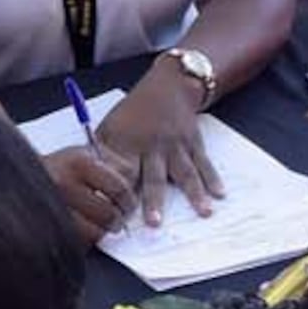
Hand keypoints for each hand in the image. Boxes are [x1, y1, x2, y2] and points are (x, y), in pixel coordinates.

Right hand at [42, 142, 134, 241]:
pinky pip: (77, 242)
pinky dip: (85, 240)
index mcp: (79, 162)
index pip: (119, 188)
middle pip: (108, 213)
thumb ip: (113, 164)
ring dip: (102, 232)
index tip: (129, 205)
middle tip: (118, 220)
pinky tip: (84, 230)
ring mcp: (54, 207)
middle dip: (118, 220)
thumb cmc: (59, 167)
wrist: (18, 177)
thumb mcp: (84, 153)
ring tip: (101, 226)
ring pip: (94, 232)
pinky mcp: (47, 227)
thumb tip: (134, 184)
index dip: (129, 200)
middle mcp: (64, 183)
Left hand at [90, 67, 220, 225]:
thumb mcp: (110, 126)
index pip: (123, 173)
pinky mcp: (193, 143)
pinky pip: (203, 163)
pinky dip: (212, 179)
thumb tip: (88, 182)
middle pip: (154, 177)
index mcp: (129, 144)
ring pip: (185, 172)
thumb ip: (101, 154)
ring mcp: (176, 145)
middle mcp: (153, 146)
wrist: (168, 86)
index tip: (118, 213)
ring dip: (194, 193)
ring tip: (203, 212)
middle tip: (155, 223)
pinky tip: (219, 194)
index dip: (120, 193)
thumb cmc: (133, 111)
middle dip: (154, 200)